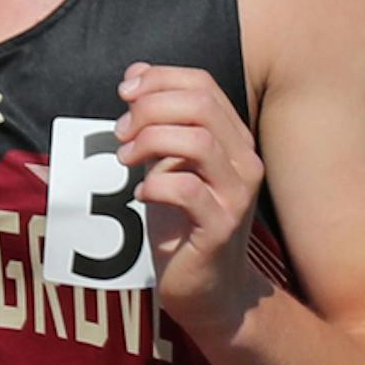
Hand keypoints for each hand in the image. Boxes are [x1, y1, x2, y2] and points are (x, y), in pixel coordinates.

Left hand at [115, 63, 264, 330]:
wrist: (207, 288)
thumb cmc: (183, 224)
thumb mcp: (167, 164)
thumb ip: (157, 124)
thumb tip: (135, 76)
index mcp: (233, 138)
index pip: (202, 85)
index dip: (159, 79)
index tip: (124, 92)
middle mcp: (244, 160)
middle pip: (200, 105)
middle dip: (150, 108)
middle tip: (120, 133)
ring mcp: (237, 194)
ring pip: (198, 141)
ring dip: (150, 141)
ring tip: (125, 159)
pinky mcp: (220, 227)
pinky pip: (186, 189)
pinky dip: (154, 186)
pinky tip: (139, 195)